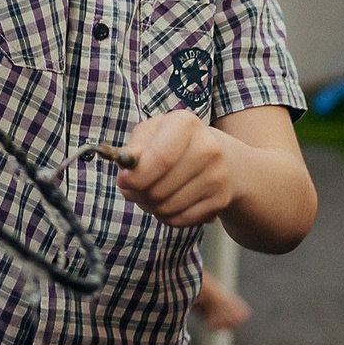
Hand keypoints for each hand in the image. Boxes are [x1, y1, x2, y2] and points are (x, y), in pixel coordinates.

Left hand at [117, 109, 234, 227]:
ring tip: (150, 194)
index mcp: (186, 124)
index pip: (160, 159)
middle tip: (133, 190)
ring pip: (167, 207)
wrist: (218, 156)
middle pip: (159, 188)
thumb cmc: (173, 143)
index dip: (136, 177)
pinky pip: (180, 220)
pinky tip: (167, 202)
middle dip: (138, 194)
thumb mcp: (151, 134)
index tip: (123, 181)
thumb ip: (134, 149)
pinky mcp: (221, 200)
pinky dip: (167, 216)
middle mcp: (208, 149)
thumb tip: (125, 168)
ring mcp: (217, 176)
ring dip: (150, 206)